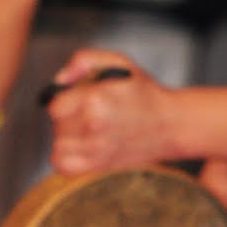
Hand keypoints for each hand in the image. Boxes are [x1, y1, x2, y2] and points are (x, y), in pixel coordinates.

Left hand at [47, 48, 173, 175]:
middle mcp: (93, 126)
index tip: (80, 99)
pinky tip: (80, 147)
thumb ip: (84, 60)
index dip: (65, 99)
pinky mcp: (100, 166)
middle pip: (57, 125)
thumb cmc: (145, 94)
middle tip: (88, 113)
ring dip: (68, 137)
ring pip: (58, 145)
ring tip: (86, 130)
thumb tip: (59, 80)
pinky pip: (63, 165)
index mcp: (96, 99)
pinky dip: (65, 157)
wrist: (171, 124)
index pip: (55, 105)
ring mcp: (96, 150)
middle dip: (68, 117)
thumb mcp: (118, 62)